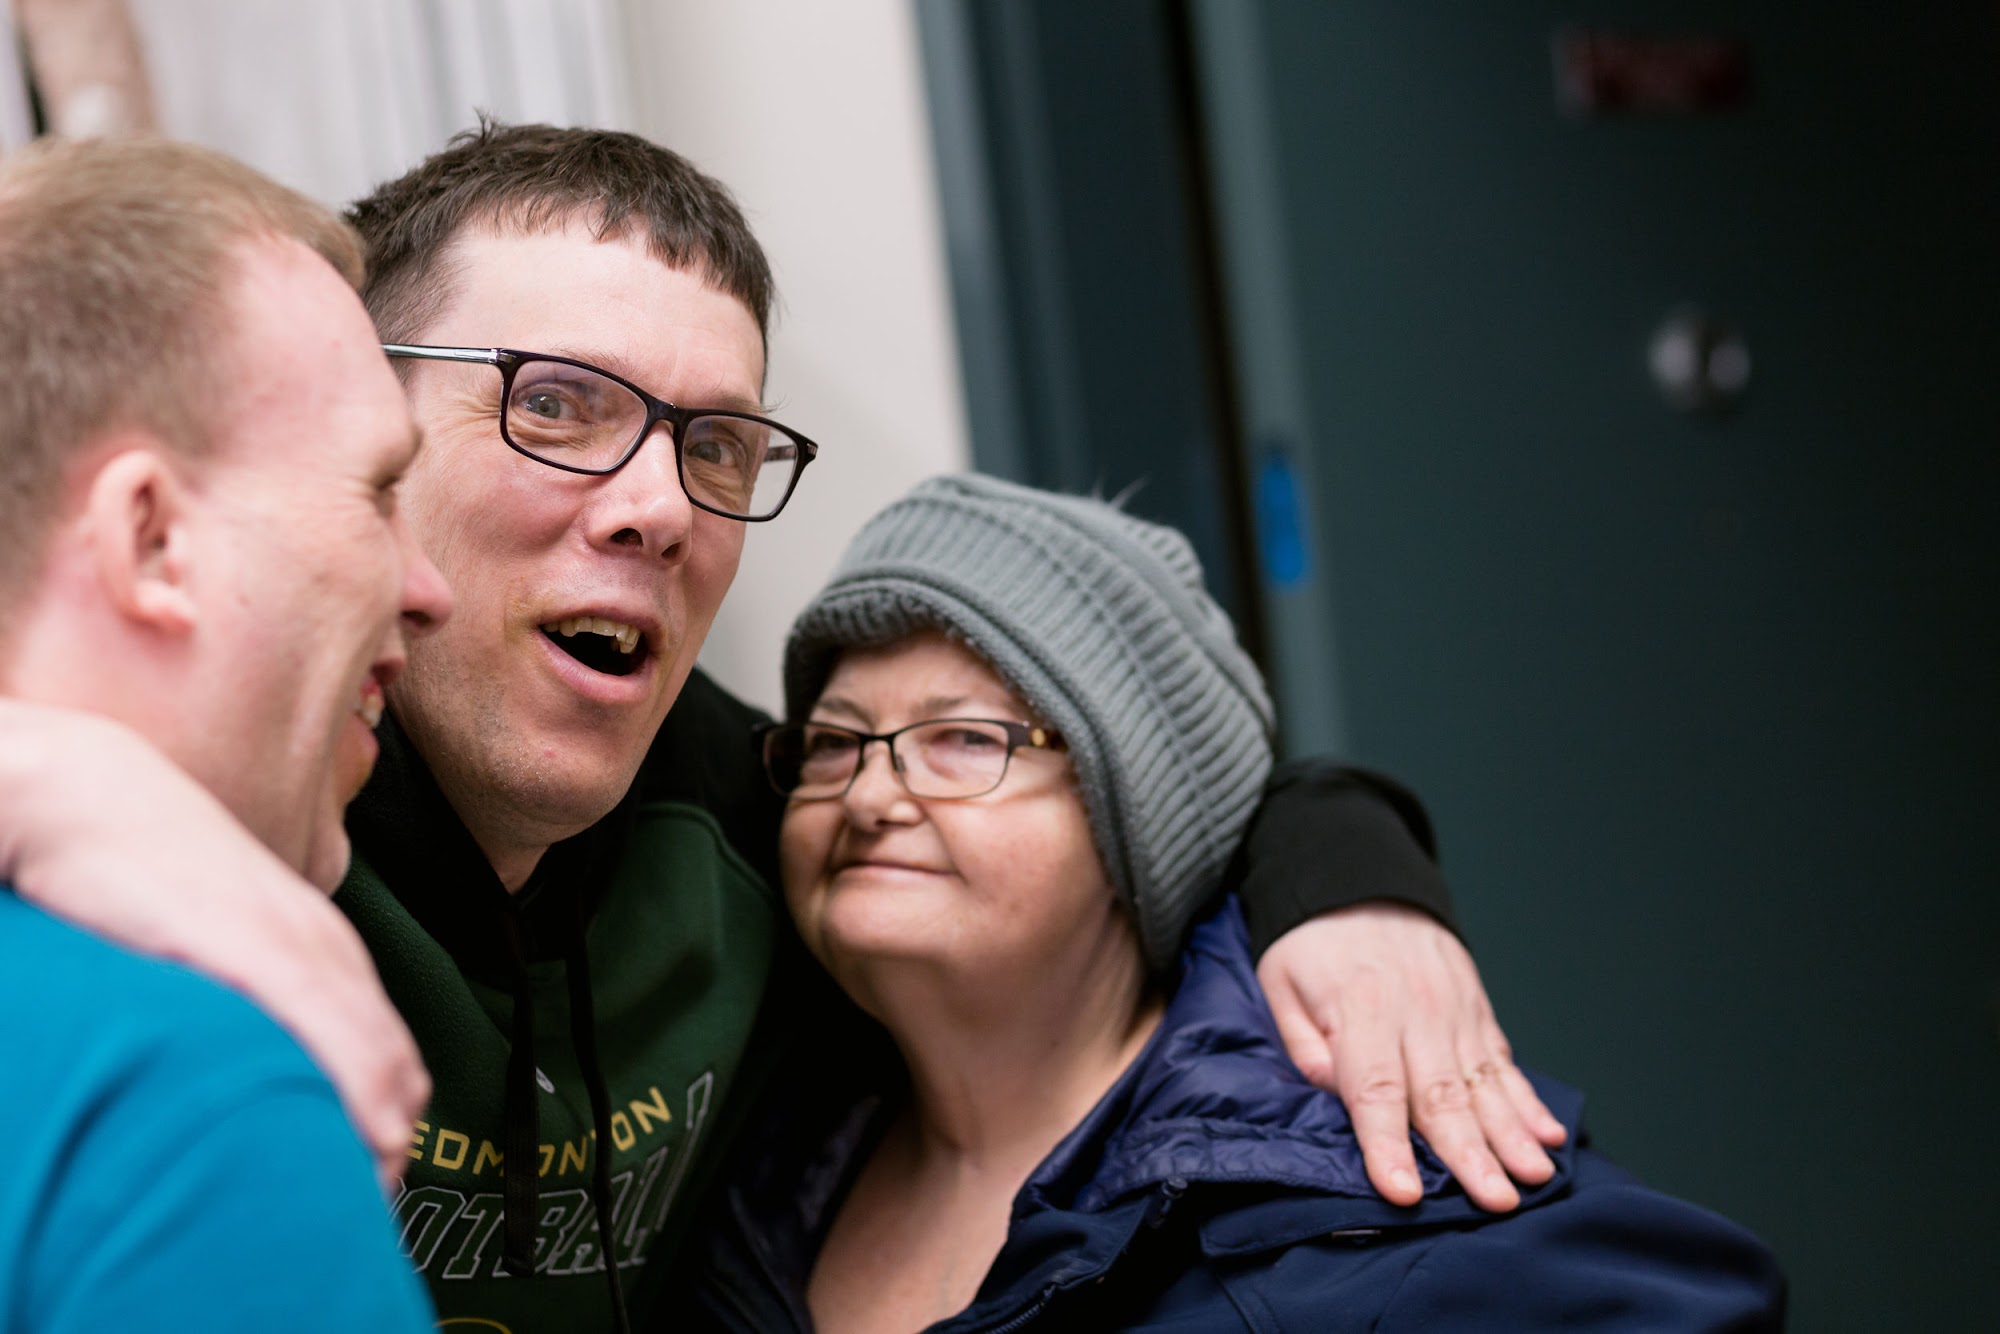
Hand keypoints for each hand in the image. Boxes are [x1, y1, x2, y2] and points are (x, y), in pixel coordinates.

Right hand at [0, 701, 427, 1188]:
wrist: (93, 794)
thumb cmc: (139, 868)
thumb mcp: (208, 935)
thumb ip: (238, 983)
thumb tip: (236, 1047)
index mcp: (318, 943)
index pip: (386, 1044)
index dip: (388, 1114)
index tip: (372, 1171)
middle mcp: (324, 943)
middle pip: (394, 1059)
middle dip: (390, 1135)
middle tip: (368, 1196)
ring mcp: (296, 941)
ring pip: (378, 1052)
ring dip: (382, 1128)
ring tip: (367, 1186)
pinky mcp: (255, 943)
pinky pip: (330, 1025)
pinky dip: (357, 1088)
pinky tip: (365, 1134)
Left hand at [1257, 901, 1565, 1211]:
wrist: (1362, 878)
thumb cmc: (1314, 941)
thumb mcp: (1281, 981)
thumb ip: (1304, 1044)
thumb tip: (1335, 1093)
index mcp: (1361, 1010)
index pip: (1376, 1089)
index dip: (1389, 1145)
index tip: (1402, 1192)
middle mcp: (1417, 1013)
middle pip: (1442, 1096)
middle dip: (1469, 1154)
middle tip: (1494, 1201)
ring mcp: (1454, 1011)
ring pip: (1484, 1083)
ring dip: (1511, 1135)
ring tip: (1533, 1176)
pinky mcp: (1477, 1009)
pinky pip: (1504, 1061)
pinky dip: (1527, 1100)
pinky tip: (1547, 1135)